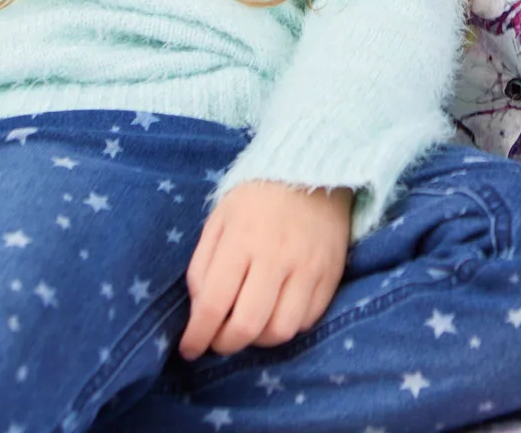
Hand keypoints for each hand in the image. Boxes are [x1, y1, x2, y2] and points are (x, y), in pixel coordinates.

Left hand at [180, 181, 351, 359]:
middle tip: (218, 341)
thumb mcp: (218, 221)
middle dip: (226, 345)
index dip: (197, 336)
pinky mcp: (332, 274)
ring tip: (250, 325)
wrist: (312, 171)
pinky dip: (287, 326)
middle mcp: (277, 256)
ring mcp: (309, 267)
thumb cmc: (256, 199)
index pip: (214, 304)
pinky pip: (308, 320)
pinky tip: (276, 312)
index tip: (189, 349)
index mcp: (242, 240)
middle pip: (248, 325)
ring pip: (281, 331)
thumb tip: (200, 315)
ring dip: (259, 339)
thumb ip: (202, 268)